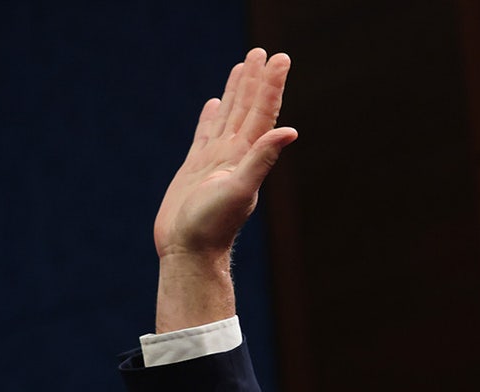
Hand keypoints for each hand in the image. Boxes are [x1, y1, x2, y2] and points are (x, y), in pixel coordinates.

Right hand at [154, 48, 297, 260]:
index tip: (279, 58)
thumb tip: (291, 131)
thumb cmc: (212, 225)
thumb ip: (262, 159)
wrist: (188, 251)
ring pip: (228, 116)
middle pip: (248, 108)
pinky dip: (211, 117)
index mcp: (246, 154)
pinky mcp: (196, 168)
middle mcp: (234, 154)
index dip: (271, 84)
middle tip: (263, 52)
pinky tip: (214, 104)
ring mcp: (215, 160)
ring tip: (243, 67)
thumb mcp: (240, 189)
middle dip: (256, 80)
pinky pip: (205, 134)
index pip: (263, 111)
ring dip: (236, 92)